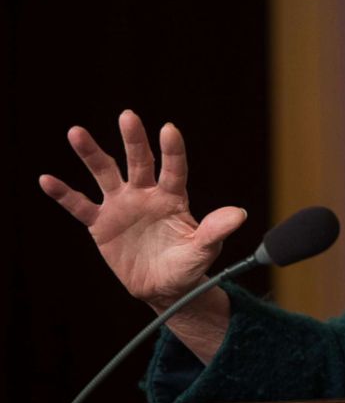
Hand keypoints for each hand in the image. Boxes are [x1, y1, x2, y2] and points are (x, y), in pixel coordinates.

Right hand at [39, 110, 246, 310]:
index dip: (172, 150)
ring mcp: (122, 206)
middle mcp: (147, 194)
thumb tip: (239, 214)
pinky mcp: (101, 223)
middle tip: (128, 115)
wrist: (163, 287)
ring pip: (105, 174)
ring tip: (76, 132)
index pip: (174, 168)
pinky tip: (47, 179)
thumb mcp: (204, 250)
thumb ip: (216, 231)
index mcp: (174, 197)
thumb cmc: (188, 264)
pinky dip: (64, 194)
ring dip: (91, 154)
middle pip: (139, 161)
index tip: (170, 129)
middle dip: (134, 139)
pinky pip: (80, 206)